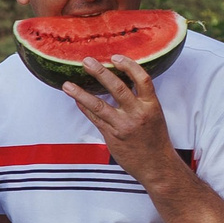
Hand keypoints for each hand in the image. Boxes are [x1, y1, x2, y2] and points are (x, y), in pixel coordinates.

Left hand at [64, 57, 177, 184]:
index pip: (142, 79)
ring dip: (81, 93)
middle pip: (117, 88)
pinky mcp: (111, 137)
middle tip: (87, 61)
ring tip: (67, 84)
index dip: (129, 65)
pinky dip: (84, 108)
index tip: (115, 56)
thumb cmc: (155, 139)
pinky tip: (75, 99)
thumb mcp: (155, 114)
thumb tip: (123, 81)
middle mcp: (137, 114)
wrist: (156, 165)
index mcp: (151, 105)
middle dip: (100, 72)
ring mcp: (123, 126)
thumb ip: (140, 99)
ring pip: (98, 105)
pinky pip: (94, 119)